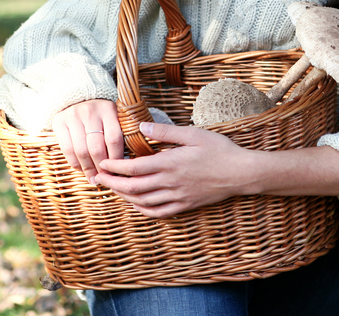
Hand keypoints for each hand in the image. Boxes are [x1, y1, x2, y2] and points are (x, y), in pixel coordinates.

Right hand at [51, 99, 124, 185]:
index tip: (118, 171)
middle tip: (105, 179)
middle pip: (96, 148)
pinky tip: (82, 169)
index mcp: (108, 109)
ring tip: (94, 179)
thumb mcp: (114, 118)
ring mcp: (73, 116)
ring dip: (88, 169)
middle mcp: (90, 111)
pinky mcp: (59, 122)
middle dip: (101, 168)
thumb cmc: (101, 115)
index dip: (115, 159)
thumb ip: (120, 135)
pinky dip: (75, 164)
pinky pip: (67, 150)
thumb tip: (125, 165)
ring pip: (81, 151)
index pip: (114, 139)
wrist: (78, 97)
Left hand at [96, 122, 253, 217]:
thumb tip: (141, 126)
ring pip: (143, 202)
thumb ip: (165, 133)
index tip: (103, 163)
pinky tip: (136, 204)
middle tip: (98, 177)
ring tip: (113, 189)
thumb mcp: (192, 134)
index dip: (115, 167)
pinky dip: (143, 210)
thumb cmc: (219, 150)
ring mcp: (177, 196)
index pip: (134, 168)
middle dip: (112, 183)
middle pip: (133, 188)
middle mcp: (170, 182)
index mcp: (170, 163)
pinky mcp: (185, 205)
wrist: (241, 173)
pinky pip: (159, 212)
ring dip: (124, 196)